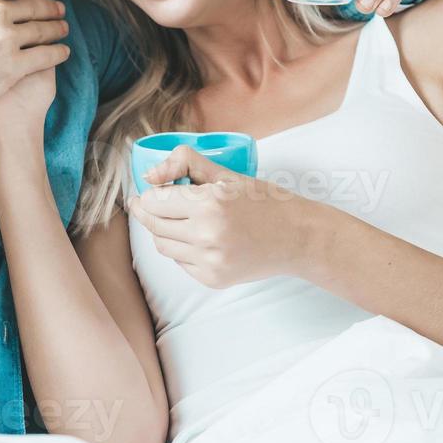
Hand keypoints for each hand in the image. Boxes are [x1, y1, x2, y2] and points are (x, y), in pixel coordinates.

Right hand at [0, 0, 68, 147]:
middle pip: (31, 5)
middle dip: (48, 7)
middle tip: (59, 10)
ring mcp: (5, 39)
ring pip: (43, 29)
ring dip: (58, 28)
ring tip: (64, 29)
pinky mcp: (13, 67)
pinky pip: (46, 55)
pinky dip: (58, 53)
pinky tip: (64, 52)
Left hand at [126, 146, 313, 288]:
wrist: (296, 237)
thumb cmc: (263, 201)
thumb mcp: (226, 173)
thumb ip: (184, 163)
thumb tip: (148, 176)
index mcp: (209, 204)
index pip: (154, 201)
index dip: (148, 194)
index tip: (149, 191)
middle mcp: (206, 236)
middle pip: (154, 224)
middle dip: (146, 212)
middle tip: (146, 203)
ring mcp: (210, 262)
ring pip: (163, 245)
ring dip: (162, 230)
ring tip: (174, 218)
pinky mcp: (213, 279)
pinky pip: (181, 263)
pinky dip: (182, 249)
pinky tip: (196, 237)